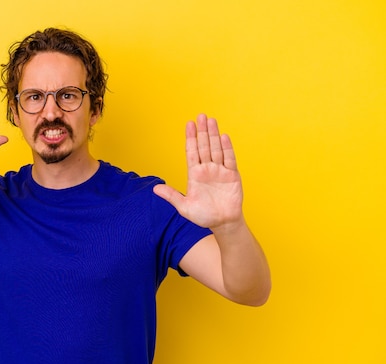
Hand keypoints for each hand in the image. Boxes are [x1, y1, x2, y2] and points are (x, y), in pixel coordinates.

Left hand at [154, 114, 243, 230]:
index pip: (191, 152)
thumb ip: (172, 196)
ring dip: (214, 135)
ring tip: (211, 120)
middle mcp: (207, 169)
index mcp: (194, 174)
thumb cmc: (203, 216)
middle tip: (201, 115)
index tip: (189, 124)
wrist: (223, 223)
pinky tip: (224, 137)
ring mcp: (220, 171)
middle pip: (204, 146)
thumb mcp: (184, 207)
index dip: (190, 138)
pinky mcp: (232, 175)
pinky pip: (229, 159)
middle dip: (202, 131)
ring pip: (216, 149)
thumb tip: (155, 189)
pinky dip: (227, 148)